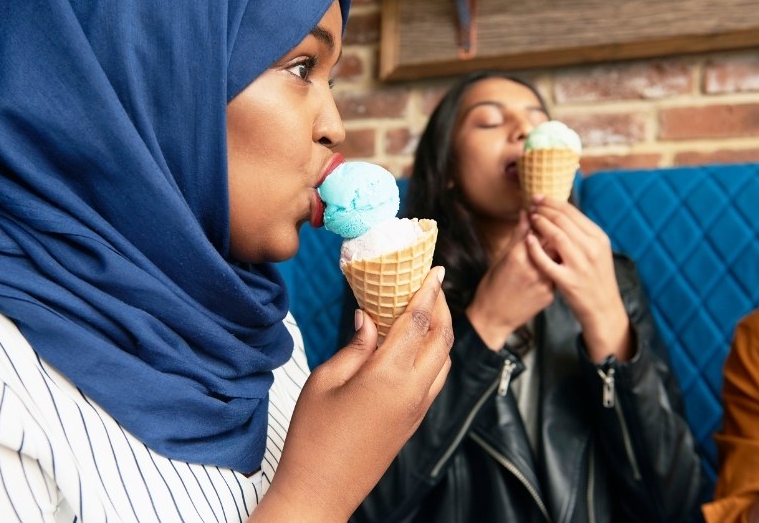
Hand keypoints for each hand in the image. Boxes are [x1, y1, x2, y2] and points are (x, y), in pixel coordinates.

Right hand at [253, 267, 452, 521]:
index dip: (429, 291)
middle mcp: (413, 392)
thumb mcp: (325, 381)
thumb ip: (355, 347)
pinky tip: (414, 346)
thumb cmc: (313, 435)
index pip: (419, 321)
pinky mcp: (414, 422)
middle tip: (431, 284)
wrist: (322, 489)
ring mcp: (418, 409)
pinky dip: (435, 355)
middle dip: (442, 306)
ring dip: (441, 332)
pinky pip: (436, 380)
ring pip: (445, 360)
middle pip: (442, 338)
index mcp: (389, 376)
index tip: (435, 269)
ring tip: (425, 311)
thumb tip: (371, 319)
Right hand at [466, 211, 554, 350]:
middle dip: (554, 230)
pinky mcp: (551, 294)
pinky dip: (558, 266)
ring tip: (553, 244)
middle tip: (552, 224)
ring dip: (559, 248)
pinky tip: (555, 263)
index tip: (542, 211)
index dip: (543, 218)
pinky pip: (558, 274)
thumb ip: (517, 235)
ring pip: (559, 258)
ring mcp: (544, 283)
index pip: (539, 228)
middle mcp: (533, 268)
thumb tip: (526, 213)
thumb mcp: (501, 257)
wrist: (493, 318)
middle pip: (553, 241)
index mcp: (517, 256)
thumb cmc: (492, 285)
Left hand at [525, 195, 630, 361]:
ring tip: (530, 218)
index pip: (572, 212)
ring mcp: (580, 265)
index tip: (539, 197)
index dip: (552, 202)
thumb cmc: (596, 277)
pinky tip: (527, 240)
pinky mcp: (568, 281)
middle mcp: (591, 249)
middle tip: (531, 204)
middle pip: (562, 220)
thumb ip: (582, 233)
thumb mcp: (597, 251)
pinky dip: (535, 248)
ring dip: (539, 223)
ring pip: (556, 235)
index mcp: (599, 238)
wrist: (603, 308)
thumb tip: (562, 213)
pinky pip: (546, 261)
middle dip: (543, 209)